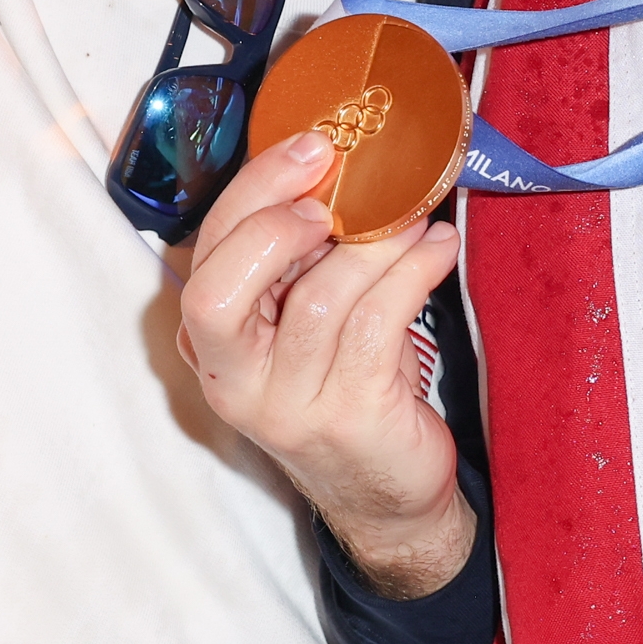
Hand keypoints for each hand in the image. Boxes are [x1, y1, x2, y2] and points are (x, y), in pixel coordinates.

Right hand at [177, 132, 472, 596]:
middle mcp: (234, 381)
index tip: (311, 149)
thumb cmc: (346, 387)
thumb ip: (297, 262)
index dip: (253, 194)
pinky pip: (377, 325)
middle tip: (343, 188)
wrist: (386, 494)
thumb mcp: (302, 324)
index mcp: (212, 345)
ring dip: (376, 244)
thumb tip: (338, 166)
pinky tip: (438, 250)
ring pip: (318, 300)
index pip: (205, 257)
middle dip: (278, 221)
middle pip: (220, 289)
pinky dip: (413, 273)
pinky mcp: (350, 417)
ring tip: (416, 219)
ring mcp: (288, 406)